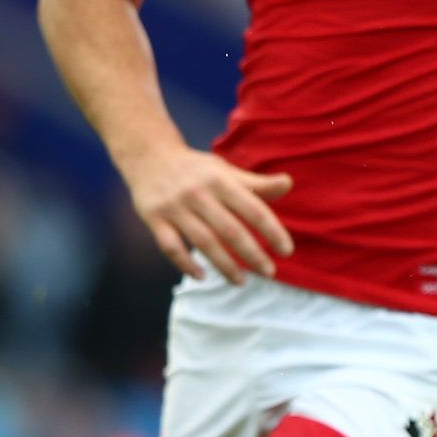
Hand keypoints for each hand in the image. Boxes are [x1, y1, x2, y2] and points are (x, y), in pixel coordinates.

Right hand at [120, 142, 292, 283]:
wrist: (148, 155)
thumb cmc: (196, 169)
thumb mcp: (226, 170)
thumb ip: (256, 183)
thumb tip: (288, 183)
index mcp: (220, 181)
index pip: (253, 209)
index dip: (272, 231)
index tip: (286, 251)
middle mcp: (198, 194)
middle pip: (230, 230)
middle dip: (252, 254)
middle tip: (269, 272)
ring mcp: (174, 208)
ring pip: (203, 242)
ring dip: (224, 265)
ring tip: (241, 282)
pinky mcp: (154, 219)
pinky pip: (170, 247)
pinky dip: (185, 264)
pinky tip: (202, 277)